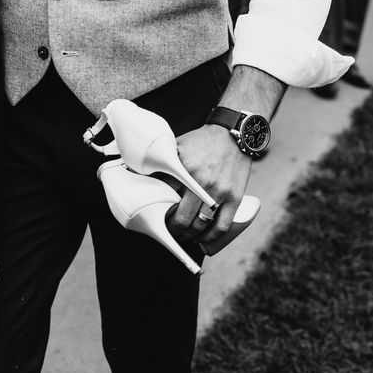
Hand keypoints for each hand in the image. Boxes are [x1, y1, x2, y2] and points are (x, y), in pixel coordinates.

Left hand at [167, 124, 252, 254]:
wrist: (233, 134)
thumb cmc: (202, 142)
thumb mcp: (177, 147)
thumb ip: (162, 162)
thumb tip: (137, 173)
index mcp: (184, 170)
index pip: (165, 200)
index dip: (157, 213)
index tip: (155, 217)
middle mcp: (202, 183)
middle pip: (182, 219)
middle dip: (172, 230)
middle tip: (169, 231)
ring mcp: (220, 192)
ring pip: (200, 226)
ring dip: (189, 236)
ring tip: (184, 235)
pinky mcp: (235, 198)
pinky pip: (222, 226)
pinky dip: (211, 237)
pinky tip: (203, 238)